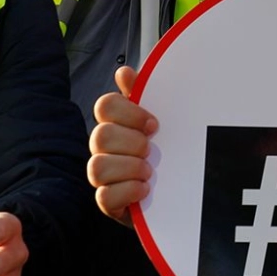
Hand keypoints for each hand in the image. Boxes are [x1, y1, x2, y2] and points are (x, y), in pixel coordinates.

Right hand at [89, 65, 157, 224]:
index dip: (130, 113)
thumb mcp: (162, 121)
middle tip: (151, 149)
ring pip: (97, 167)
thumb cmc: (167, 150)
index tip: (155, 125)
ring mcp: (104, 176)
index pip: (105, 105)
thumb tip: (124, 73)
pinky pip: (104, 197)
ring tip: (149, 171)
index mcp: (116, 123)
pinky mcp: (109, 202)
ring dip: (128, 167)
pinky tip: (145, 189)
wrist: (180, 190)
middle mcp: (104, 148)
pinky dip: (128, 192)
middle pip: (100, 135)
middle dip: (131, 142)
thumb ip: (144, 95)